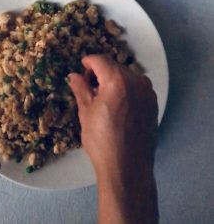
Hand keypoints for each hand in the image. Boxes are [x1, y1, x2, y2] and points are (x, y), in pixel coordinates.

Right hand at [68, 55, 157, 223]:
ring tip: (102, 97)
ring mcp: (148, 93)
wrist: (127, 167)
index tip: (82, 66)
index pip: (101, 60)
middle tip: (88, 86)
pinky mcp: (153, 104)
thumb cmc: (102, 140)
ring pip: (126, 76)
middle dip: (100, 72)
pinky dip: (124, 89)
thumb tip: (74, 76)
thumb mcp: (86, 112)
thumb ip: (81, 89)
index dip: (88, 61)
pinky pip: (136, 87)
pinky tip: (116, 105)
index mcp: (118, 81)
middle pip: (115, 67)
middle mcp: (137, 82)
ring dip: (113, 80)